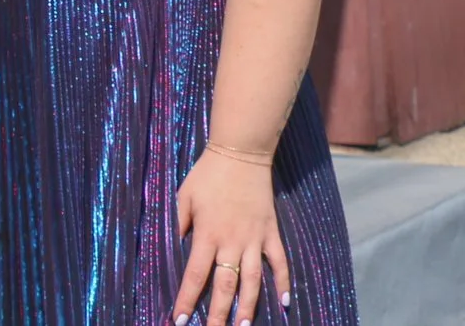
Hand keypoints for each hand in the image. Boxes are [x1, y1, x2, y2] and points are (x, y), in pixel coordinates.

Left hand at [173, 147, 290, 323]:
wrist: (240, 154)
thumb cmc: (207, 174)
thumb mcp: (184, 196)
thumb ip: (180, 223)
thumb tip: (180, 246)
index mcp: (207, 234)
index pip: (195, 275)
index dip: (186, 299)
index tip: (179, 319)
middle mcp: (231, 242)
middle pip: (224, 286)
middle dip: (217, 314)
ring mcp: (254, 239)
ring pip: (252, 281)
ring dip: (248, 307)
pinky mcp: (271, 232)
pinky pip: (279, 262)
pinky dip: (283, 282)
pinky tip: (284, 302)